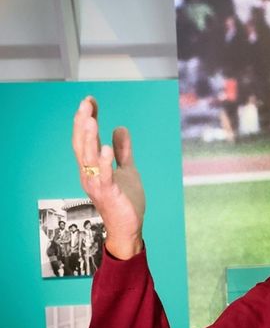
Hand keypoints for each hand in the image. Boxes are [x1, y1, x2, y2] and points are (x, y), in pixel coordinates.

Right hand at [72, 97, 144, 259]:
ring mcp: (97, 184)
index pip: (86, 139)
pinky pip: (104, 176)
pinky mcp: (109, 194)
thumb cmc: (125, 200)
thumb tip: (120, 128)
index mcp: (93, 167)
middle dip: (83, 124)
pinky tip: (106, 148)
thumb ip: (123, 150)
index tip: (90, 100)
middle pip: (82, 145)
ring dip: (89, 139)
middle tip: (85, 104)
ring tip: (90, 119)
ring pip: (88, 158)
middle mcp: (90, 174)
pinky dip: (104, 163)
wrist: (128, 227)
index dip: (86, 119)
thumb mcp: (127, 169)